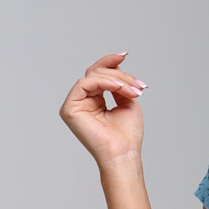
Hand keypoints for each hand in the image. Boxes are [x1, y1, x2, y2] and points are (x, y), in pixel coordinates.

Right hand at [59, 52, 147, 168]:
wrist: (123, 153)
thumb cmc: (127, 135)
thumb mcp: (127, 102)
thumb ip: (120, 85)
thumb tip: (116, 68)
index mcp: (94, 101)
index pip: (98, 74)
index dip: (110, 62)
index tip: (124, 54)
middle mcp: (82, 101)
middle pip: (96, 72)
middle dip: (120, 74)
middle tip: (138, 85)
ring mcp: (74, 104)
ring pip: (92, 76)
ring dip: (116, 79)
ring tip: (133, 90)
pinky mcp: (69, 109)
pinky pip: (85, 83)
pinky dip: (104, 82)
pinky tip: (119, 88)